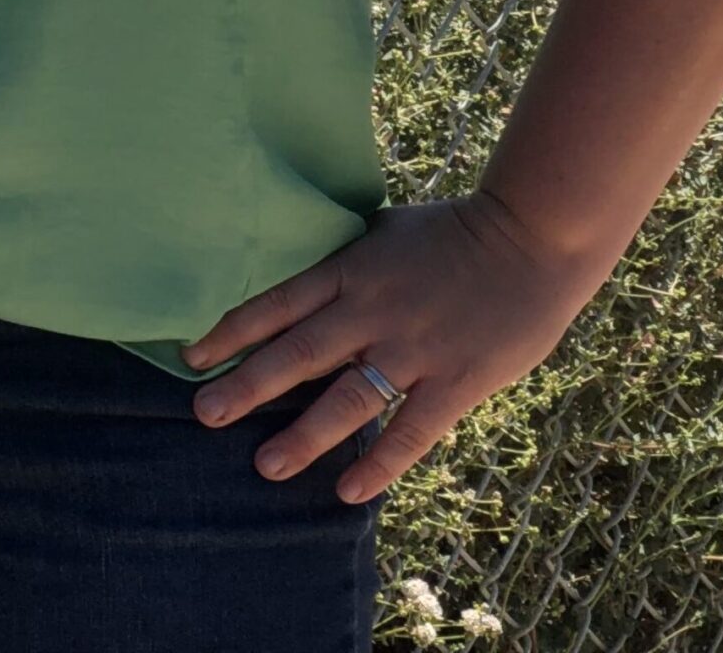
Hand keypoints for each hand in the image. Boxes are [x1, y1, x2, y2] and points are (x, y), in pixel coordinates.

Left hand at [178, 191, 602, 503]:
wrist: (530, 236)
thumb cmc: (454, 230)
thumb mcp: (382, 231)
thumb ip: (346, 259)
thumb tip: (306, 270)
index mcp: (348, 271)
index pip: (275, 304)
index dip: (231, 332)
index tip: (192, 357)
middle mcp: (370, 311)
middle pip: (297, 353)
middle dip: (247, 386)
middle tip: (203, 415)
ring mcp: (412, 349)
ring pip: (346, 399)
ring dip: (303, 436)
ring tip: (264, 466)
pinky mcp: (457, 381)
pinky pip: (411, 430)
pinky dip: (380, 463)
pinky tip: (348, 492)